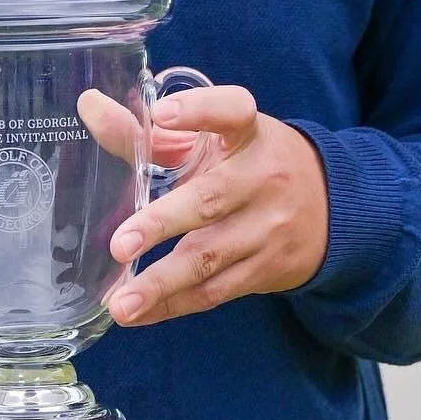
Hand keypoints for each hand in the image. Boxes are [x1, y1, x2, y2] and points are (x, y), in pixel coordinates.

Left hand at [103, 84, 329, 325]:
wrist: (332, 207)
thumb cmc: (248, 162)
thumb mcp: (212, 138)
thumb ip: (150, 130)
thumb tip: (88, 106)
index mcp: (248, 131)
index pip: (231, 110)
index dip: (198, 111)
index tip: (161, 113)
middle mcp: (263, 177)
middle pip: (210, 200)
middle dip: (162, 224)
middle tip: (119, 245)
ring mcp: (268, 227)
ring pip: (211, 257)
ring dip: (162, 284)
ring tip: (121, 303)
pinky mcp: (267, 269)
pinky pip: (216, 291)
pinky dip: (173, 305)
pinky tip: (137, 314)